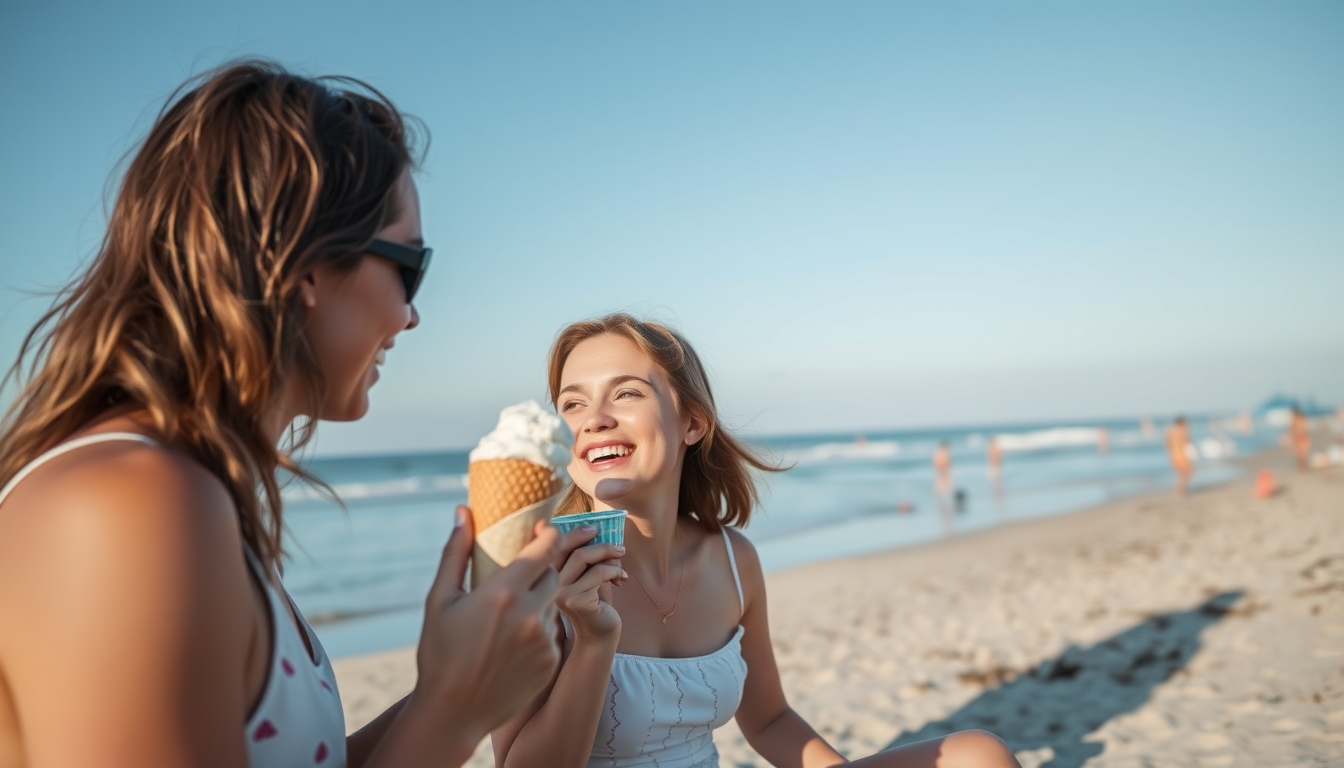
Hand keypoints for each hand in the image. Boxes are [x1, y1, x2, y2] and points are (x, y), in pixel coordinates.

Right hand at [412, 507, 562, 740]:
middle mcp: (530, 614)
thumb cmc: (439, 654)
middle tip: (518, 577)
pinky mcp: (552, 662)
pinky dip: (538, 631)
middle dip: (539, 571)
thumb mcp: (439, 600)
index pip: (544, 549)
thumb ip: (455, 552)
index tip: (544, 529)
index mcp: (502, 594)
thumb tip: (463, 511)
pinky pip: (553, 634)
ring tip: (507, 620)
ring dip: (536, 604)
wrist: (452, 713)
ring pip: (552, 605)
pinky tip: (512, 644)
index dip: (549, 535)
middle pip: (552, 575)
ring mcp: (545, 641)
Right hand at [553, 526, 624, 640]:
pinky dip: (614, 571)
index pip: (556, 546)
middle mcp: (548, 584)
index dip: (574, 533)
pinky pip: (598, 573)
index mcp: (549, 575)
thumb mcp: (589, 577)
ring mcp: (559, 592)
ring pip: (583, 557)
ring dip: (609, 557)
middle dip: (599, 544)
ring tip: (622, 566)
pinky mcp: (574, 601)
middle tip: (619, 547)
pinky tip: (621, 580)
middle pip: (570, 549)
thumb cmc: (595, 604)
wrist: (600, 636)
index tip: (594, 529)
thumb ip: (588, 559)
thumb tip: (600, 532)